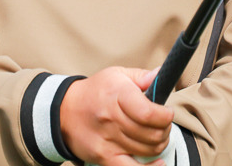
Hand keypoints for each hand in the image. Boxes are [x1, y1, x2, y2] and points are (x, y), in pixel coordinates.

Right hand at [59, 67, 173, 165]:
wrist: (64, 111)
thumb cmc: (94, 92)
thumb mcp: (117, 74)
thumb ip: (142, 76)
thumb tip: (161, 75)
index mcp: (118, 94)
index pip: (148, 113)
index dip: (165, 116)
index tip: (167, 113)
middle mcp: (112, 118)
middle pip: (151, 134)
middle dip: (165, 130)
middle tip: (163, 125)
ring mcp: (107, 140)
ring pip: (146, 150)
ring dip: (159, 144)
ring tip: (157, 136)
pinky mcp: (103, 157)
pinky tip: (158, 163)